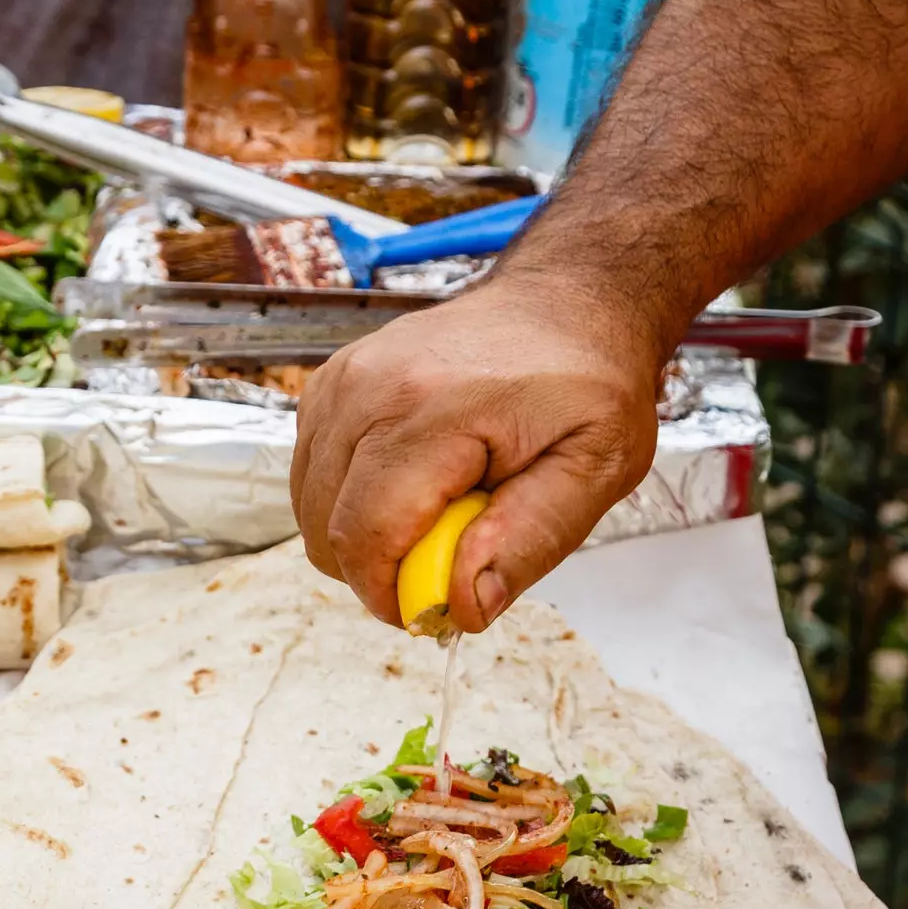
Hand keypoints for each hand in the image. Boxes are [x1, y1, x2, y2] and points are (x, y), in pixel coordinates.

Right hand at [290, 271, 664, 630]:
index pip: (364, 538)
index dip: (393, 595)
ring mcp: (341, 381)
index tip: (436, 604)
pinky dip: (354, 500)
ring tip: (438, 509)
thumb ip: (529, 542)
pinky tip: (411, 481)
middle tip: (450, 551)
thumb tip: (462, 605)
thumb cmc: (586, 381)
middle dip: (381, 569)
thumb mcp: (595, 469)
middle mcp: (369, 388)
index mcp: (431, 410)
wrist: (567, 302)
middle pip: (325, 532)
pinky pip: (314, 478)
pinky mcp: (330, 386)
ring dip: (367, 534)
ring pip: (312, 510)